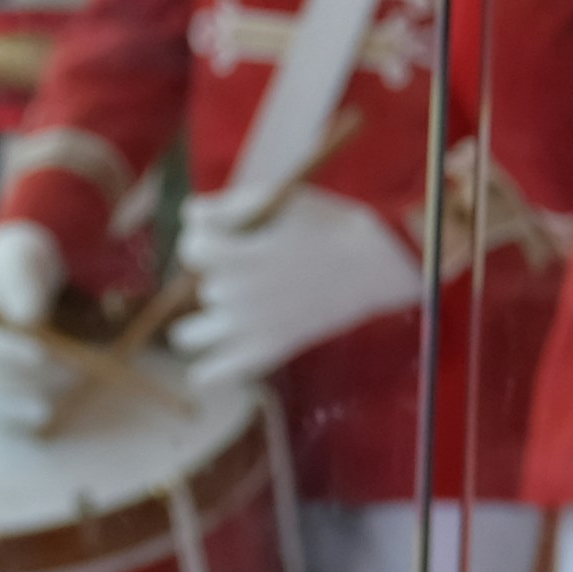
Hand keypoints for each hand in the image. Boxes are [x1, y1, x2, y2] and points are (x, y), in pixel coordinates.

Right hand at [0, 223, 79, 436]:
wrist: (23, 272)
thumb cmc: (24, 262)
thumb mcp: (24, 259)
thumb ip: (24, 283)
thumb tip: (27, 318)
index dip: (12, 353)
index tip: (41, 354)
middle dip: (34, 379)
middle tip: (75, 371)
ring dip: (29, 401)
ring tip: (64, 393)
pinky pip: (0, 411)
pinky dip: (19, 417)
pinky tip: (43, 416)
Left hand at [166, 191, 420, 387]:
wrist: (381, 265)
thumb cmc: (334, 226)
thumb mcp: (285, 199)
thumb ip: (230, 205)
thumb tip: (190, 214)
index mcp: (238, 254)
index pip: (191, 248)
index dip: (204, 237)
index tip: (224, 233)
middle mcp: (238, 293)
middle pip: (203, 287)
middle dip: (222, 275)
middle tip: (256, 265)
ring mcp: (251, 326)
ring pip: (190, 333)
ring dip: (202, 322)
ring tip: (227, 312)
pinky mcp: (269, 349)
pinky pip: (217, 372)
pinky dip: (207, 371)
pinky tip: (205, 368)